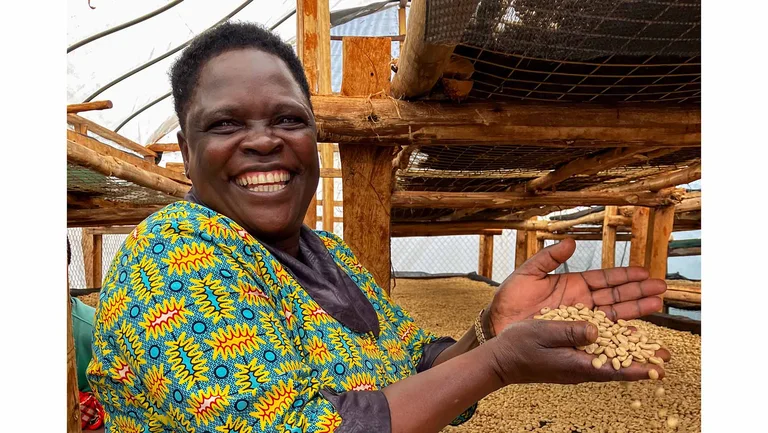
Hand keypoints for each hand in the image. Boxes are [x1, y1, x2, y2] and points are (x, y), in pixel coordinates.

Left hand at [486, 238, 665, 334]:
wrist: (498, 325)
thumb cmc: (510, 298)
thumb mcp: (529, 273)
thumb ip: (549, 257)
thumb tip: (571, 242)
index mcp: (573, 285)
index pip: (604, 279)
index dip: (624, 276)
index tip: (645, 272)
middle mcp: (581, 303)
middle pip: (616, 296)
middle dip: (638, 292)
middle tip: (661, 288)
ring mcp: (580, 320)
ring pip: (614, 315)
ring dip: (636, 310)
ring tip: (657, 305)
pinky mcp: (575, 335)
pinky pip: (601, 335)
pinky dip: (618, 335)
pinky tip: (636, 333)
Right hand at [488, 319, 664, 385]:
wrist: (501, 360)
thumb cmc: (518, 346)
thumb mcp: (542, 332)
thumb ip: (569, 331)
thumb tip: (595, 330)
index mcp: (575, 363)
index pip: (612, 368)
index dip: (637, 368)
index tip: (658, 369)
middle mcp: (580, 366)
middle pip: (618, 364)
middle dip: (642, 358)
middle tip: (666, 356)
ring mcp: (576, 363)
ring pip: (611, 358)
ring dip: (631, 351)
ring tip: (651, 346)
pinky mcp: (571, 358)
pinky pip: (598, 354)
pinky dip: (614, 346)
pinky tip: (621, 338)